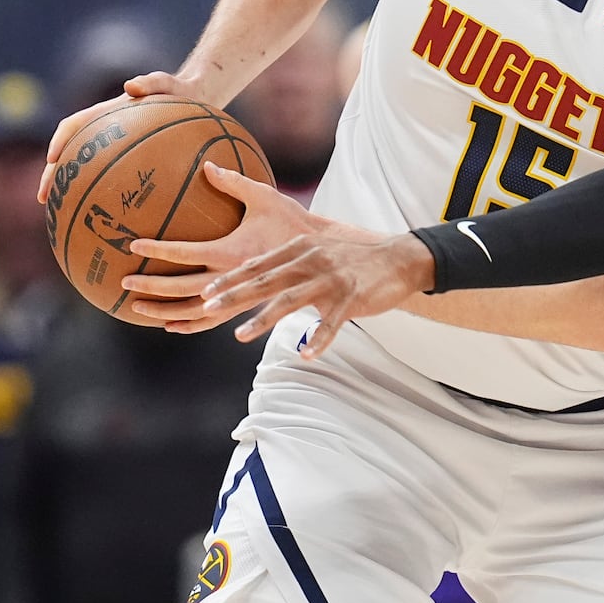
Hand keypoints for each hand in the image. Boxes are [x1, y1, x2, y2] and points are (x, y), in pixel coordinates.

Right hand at [34, 71, 205, 203]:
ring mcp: (114, 147)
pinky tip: (106, 216)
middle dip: (53, 175)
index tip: (51, 161)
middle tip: (43, 199)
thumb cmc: (177, 90)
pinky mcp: (130, 160)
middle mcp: (104, 132)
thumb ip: (150, 82)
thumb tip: (130, 87)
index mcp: (106, 114)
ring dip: (69, 189)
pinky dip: (101, 194)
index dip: (59, 142)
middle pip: (69, 154)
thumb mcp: (166, 83)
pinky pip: (110, 178)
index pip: (73, 126)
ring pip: (84, 170)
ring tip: (61, 214)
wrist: (194, 98)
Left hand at [127, 162, 432, 353]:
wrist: (399, 257)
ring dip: (264, 319)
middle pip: (266, 280)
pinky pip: (331, 322)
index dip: (229, 279)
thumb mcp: (317, 248)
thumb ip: (287, 257)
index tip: (204, 292)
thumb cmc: (352, 257)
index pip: (256, 264)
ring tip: (240, 335)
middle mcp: (310, 260)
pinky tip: (304, 354)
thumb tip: (258, 270)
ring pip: (291, 300)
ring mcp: (331, 279)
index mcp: (299, 249)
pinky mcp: (351, 298)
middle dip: (234, 295)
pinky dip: (317, 338)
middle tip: (207, 307)